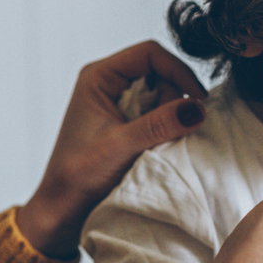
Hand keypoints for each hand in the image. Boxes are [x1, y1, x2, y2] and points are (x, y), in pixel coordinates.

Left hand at [16, 40, 207, 257]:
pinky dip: (165, 129)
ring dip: (170, 118)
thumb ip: (159, 125)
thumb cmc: (78, 175)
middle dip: (174, 100)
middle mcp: (109, 83)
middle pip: (161, 73)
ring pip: (163, 95)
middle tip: (168, 132)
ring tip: (156, 145)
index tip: (198, 100)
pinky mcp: (127, 122)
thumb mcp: (120, 147)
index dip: (178, 71)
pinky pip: (159, 114)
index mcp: (99, 76)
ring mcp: (118, 103)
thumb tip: (198, 108)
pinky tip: (157, 148)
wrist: (63, 208)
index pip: (150, 53)